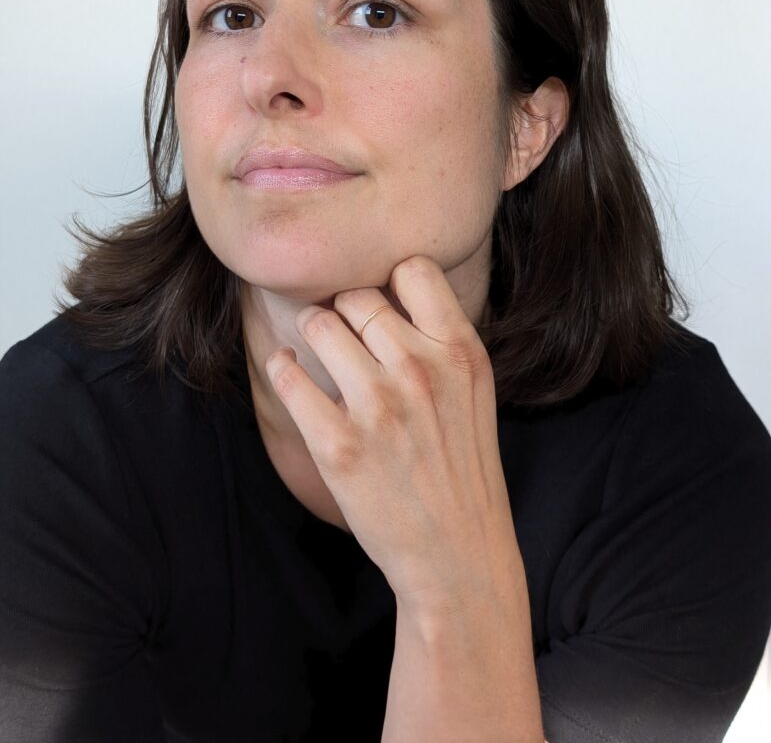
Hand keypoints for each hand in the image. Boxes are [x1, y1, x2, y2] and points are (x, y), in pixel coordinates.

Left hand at [265, 255, 517, 616]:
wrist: (458, 554)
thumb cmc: (462, 465)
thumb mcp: (473, 391)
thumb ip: (439, 338)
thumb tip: (386, 286)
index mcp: (461, 351)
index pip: (414, 269)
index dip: (390, 279)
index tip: (380, 299)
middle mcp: (421, 369)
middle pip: (357, 296)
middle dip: (344, 309)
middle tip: (340, 330)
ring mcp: (378, 406)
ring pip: (320, 325)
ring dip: (313, 332)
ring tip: (316, 349)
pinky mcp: (338, 444)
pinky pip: (289, 376)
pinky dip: (282, 368)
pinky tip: (289, 372)